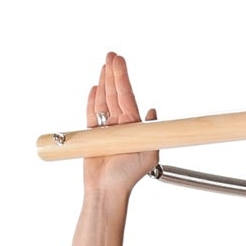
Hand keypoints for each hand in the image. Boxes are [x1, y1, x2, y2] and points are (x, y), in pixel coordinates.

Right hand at [82, 51, 158, 201]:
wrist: (106, 190)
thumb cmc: (127, 177)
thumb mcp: (149, 154)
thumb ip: (152, 132)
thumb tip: (153, 111)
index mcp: (133, 128)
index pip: (127, 97)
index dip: (123, 79)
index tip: (120, 62)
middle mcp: (120, 127)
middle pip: (116, 95)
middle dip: (113, 74)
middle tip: (112, 55)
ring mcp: (106, 131)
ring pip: (104, 101)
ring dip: (103, 82)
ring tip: (104, 64)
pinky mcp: (92, 137)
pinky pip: (92, 114)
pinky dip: (92, 101)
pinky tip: (94, 88)